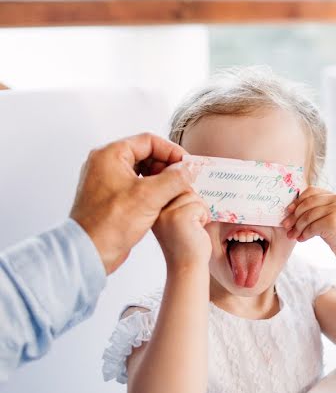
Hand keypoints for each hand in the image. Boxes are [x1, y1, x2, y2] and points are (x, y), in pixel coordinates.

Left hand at [70, 133, 191, 273]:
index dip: (172, 151)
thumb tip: (191, 168)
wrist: (89, 251)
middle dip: (168, 166)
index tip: (188, 166)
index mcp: (110, 155)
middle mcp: (106, 163)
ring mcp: (108, 180)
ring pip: (143, 170)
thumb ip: (175, 178)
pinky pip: (138, 185)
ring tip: (178, 192)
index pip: (149, 141)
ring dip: (163, 179)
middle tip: (186, 180)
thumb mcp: (150, 196)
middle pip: (146, 154)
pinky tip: (165, 202)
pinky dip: (154, 190)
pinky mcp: (112, 196)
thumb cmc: (111, 223)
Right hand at [152, 192, 211, 269]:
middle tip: (191, 224)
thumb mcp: (177, 217)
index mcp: (152, 208)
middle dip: (194, 204)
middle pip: (183, 188)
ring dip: (200, 210)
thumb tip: (189, 173)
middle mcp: (154, 209)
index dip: (185, 196)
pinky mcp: (178, 217)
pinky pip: (199, 205)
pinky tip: (196, 230)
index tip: (187, 214)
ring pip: (192, 195)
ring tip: (193, 227)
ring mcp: (165, 213)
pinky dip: (204, 216)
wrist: (187, 266)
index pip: (171, 185)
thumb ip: (177, 200)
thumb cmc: (186, 243)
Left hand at [282, 187, 335, 264]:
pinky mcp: (334, 222)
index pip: (312, 191)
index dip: (297, 201)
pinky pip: (312, 226)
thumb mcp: (331, 217)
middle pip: (308, 203)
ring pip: (308, 216)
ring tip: (293, 235)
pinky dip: (304, 234)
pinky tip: (302, 239)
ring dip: (298, 227)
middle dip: (294, 216)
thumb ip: (318, 209)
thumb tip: (291, 208)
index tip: (288, 212)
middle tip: (286, 226)